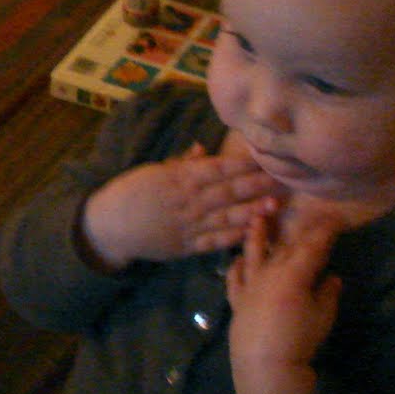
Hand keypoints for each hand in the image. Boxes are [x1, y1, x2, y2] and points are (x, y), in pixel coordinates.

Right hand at [79, 141, 283, 270]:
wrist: (110, 226)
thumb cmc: (131, 193)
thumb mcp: (152, 171)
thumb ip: (180, 162)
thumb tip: (203, 147)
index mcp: (179, 178)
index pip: (217, 168)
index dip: (243, 164)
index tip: (266, 157)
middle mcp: (188, 200)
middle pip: (228, 191)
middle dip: (257, 184)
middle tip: (284, 177)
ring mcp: (189, 225)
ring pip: (227, 216)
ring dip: (253, 210)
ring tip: (276, 204)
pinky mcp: (188, 246)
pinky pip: (215, 241)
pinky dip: (235, 236)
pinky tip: (254, 231)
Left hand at [226, 209, 342, 393]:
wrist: (264, 363)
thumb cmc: (299, 339)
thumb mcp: (322, 316)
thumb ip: (327, 293)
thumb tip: (332, 277)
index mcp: (294, 273)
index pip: (313, 245)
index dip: (325, 230)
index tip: (334, 216)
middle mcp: (270, 272)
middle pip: (285, 245)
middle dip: (296, 227)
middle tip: (303, 211)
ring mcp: (250, 284)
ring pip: (253, 252)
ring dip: (256, 234)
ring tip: (255, 216)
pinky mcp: (237, 299)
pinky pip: (234, 277)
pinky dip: (236, 266)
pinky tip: (238, 259)